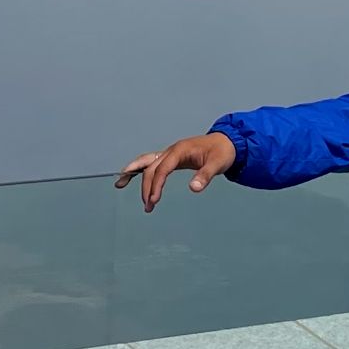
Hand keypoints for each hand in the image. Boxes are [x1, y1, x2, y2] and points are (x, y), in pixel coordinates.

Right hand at [115, 132, 236, 212]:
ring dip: (134, 173)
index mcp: (180, 150)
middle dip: (147, 187)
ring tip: (120, 185)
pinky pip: (152, 163)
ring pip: (146, 162)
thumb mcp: (218, 164)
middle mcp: (172, 150)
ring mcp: (170, 153)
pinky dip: (140, 170)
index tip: (153, 201)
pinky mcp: (172, 158)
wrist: (228, 142)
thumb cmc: (222, 152)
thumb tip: (194, 189)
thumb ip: (205, 175)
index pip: (162, 169)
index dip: (156, 185)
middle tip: (148, 206)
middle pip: (151, 168)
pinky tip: (130, 177)